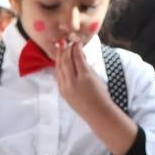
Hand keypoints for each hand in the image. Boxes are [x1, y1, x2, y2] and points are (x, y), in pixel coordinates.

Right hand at [55, 37, 137, 154]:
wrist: (98, 114)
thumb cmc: (88, 106)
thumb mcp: (73, 96)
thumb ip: (69, 83)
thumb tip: (67, 69)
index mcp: (62, 89)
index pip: (56, 71)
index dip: (57, 59)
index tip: (58, 50)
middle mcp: (65, 84)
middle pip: (60, 64)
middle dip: (61, 51)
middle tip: (62, 41)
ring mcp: (74, 80)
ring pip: (68, 60)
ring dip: (69, 49)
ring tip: (71, 41)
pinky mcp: (85, 77)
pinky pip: (79, 60)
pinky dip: (77, 51)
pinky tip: (78, 45)